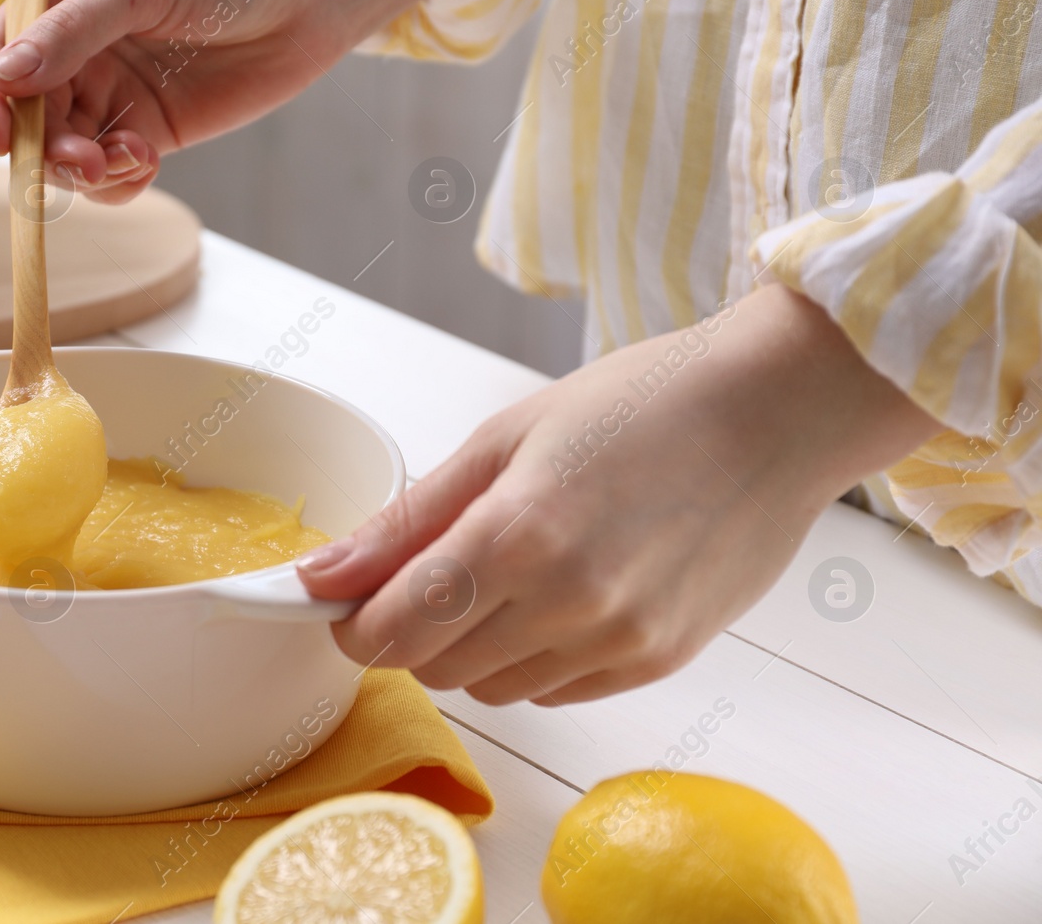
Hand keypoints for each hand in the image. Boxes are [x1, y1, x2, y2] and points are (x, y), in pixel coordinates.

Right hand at [0, 0, 425, 201]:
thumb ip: (73, 32)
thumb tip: (5, 76)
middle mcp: (75, 51)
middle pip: (26, 117)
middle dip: (42, 148)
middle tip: (80, 163)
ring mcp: (111, 96)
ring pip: (64, 154)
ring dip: (79, 172)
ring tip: (125, 163)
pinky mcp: (149, 133)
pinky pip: (110, 175)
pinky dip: (117, 183)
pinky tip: (146, 163)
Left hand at [298, 285, 941, 704]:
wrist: (776, 414)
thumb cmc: (641, 403)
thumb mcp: (503, 439)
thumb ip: (407, 520)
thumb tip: (321, 574)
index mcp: (516, 535)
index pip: (394, 631)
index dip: (355, 625)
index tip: (349, 605)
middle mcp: (568, 604)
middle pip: (436, 669)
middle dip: (410, 632)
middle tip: (431, 574)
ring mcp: (619, 641)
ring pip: (494, 689)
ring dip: (471, 649)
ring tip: (505, 574)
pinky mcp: (659, 661)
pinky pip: (556, 692)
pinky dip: (532, 659)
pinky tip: (557, 596)